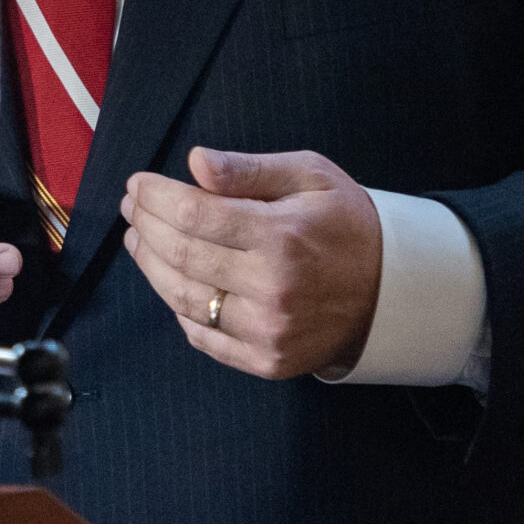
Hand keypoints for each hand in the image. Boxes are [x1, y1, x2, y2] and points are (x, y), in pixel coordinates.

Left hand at [121, 147, 383, 379]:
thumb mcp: (310, 176)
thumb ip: (248, 170)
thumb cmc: (345, 223)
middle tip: (132, 207)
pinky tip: (170, 279)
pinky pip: (201, 335)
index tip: (137, 183)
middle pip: (180, 255)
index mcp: (281, 236)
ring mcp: (267, 331)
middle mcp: (271, 288)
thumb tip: (195, 162)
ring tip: (139, 239)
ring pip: (182, 298)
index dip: (155, 197)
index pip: (194, 214)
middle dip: (145, 225)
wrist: (392, 292)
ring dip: (149, 265)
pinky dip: (177, 306)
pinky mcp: (266, 360)